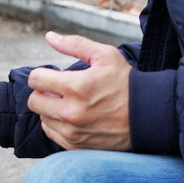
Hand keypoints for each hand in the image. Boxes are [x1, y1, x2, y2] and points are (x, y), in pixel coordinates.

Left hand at [26, 32, 132, 150]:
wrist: (149, 115)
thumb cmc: (126, 82)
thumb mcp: (105, 56)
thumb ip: (74, 44)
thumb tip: (49, 36)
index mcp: (76, 87)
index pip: (35, 79)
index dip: (42, 74)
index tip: (54, 76)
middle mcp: (71, 112)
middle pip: (34, 101)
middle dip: (44, 92)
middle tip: (60, 90)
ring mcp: (73, 132)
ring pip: (42, 117)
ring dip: (51, 109)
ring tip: (71, 103)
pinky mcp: (77, 146)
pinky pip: (52, 133)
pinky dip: (57, 124)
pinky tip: (73, 117)